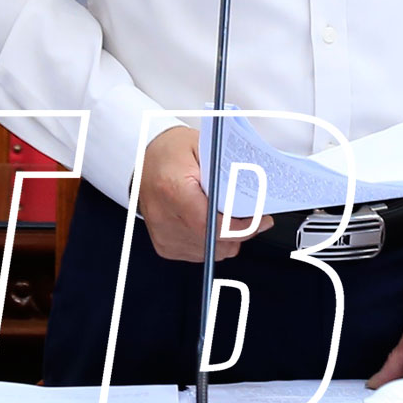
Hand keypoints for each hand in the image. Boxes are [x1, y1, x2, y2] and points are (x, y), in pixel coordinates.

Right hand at [132, 125, 270, 263]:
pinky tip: (209, 222)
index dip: (240, 228)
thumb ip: (228, 172)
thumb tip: (255, 193)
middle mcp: (164, 215)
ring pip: (210, 253)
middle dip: (239, 232)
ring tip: (225, 215)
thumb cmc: (172, 151)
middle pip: (214, 243)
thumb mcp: (204, 148)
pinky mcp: (164, 245)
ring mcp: (163, 234)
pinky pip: (199, 254)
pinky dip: (211, 242)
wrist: (144, 159)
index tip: (259, 221)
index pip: (211, 225)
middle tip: (249, 215)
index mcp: (173, 189)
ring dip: (225, 239)